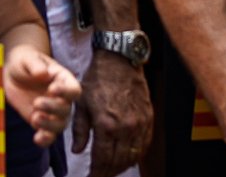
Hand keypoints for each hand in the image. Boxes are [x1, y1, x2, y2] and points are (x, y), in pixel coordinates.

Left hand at [4, 47, 82, 144]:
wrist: (13, 73)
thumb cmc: (24, 61)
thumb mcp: (27, 58)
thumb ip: (36, 65)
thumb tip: (43, 74)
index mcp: (63, 80)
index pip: (73, 89)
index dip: (66, 92)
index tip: (51, 89)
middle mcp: (62, 99)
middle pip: (66, 109)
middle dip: (53, 108)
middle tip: (36, 103)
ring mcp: (53, 112)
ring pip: (59, 125)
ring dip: (49, 126)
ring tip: (35, 118)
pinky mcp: (42, 122)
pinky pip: (48, 135)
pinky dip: (45, 140)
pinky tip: (37, 139)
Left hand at [72, 49, 151, 171]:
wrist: (119, 60)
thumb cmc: (98, 79)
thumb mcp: (81, 103)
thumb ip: (80, 130)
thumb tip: (77, 151)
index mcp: (107, 125)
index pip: (103, 159)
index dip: (96, 173)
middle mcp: (126, 128)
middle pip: (119, 162)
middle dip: (108, 172)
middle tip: (99, 175)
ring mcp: (140, 124)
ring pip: (133, 156)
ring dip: (122, 167)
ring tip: (111, 170)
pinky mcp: (148, 119)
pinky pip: (144, 145)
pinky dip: (136, 156)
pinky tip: (128, 158)